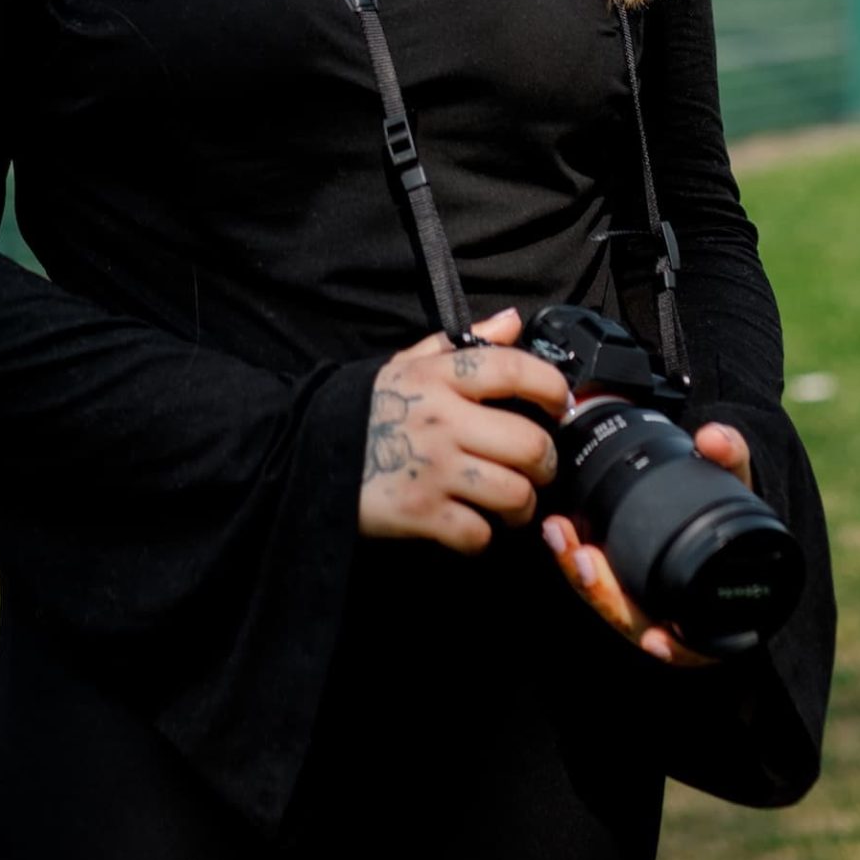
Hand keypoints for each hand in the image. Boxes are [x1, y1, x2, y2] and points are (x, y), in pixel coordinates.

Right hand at [358, 306, 569, 552]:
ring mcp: (432, 468)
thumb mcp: (406, 363)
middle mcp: (441, 419)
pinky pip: (478, 534)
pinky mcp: (419, 513)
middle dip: (545, 463)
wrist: (300, 450)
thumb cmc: (364, 407)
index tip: (559, 403)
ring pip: (514, 494)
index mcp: (439, 376)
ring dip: (522, 506)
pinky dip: (482, 538)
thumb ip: (463, 342)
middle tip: (537, 468)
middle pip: (530, 444)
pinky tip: (472, 526)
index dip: (551, 386)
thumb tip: (514, 321)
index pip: (513, 369)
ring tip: (511, 504)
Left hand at [541, 421, 755, 669]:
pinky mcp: (618, 586)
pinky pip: (595, 586)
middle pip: (636, 624)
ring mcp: (645, 607)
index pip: (693, 644)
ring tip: (562, 538)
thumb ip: (732, 459)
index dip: (676, 648)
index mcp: (713, 611)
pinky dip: (576, 567)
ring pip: (609, 606)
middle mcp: (677, 620)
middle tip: (583, 558)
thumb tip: (715, 438)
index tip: (657, 639)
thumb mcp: (737, 485)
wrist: (711, 514)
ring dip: (583, 578)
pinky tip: (559, 538)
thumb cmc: (728, 507)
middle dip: (606, 596)